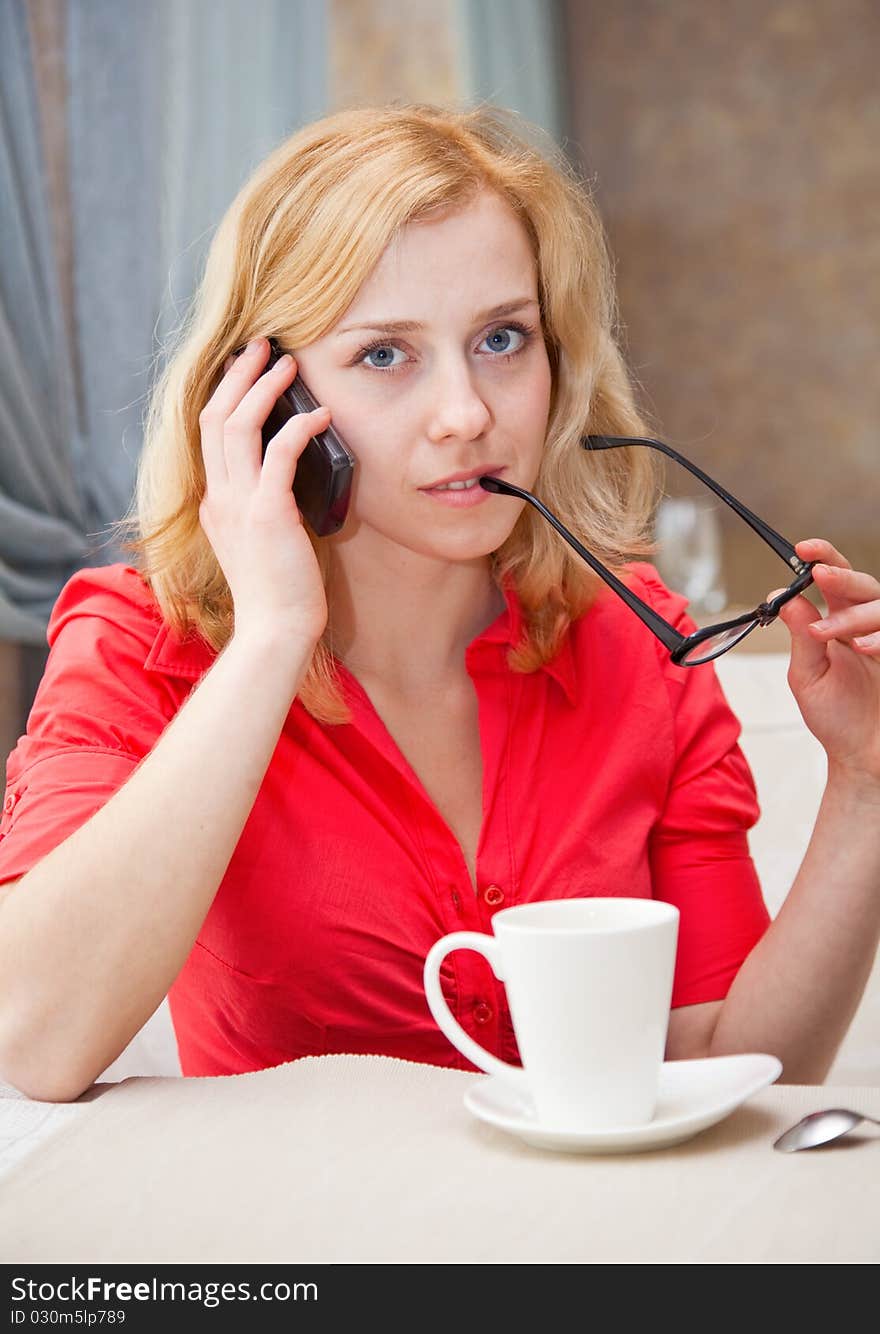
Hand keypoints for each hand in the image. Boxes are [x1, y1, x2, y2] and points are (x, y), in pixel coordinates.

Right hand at [198, 337, 330, 645]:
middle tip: (264, 347)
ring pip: (236, 425)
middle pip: (214, 417)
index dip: (228, 395)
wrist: (275, 632)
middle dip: (239, 375)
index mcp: (215, 504)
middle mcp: (218, 498)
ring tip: (289, 364)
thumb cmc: (280, 594)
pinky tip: (321, 415)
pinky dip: (298, 426)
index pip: (210, 435)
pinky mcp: (267, 514)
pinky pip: (279, 452)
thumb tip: (292, 480)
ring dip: (263, 387)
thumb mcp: (263, 543)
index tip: (249, 370)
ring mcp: (238, 504)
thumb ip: (266, 508)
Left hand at [772, 538, 879, 785]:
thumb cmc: (835, 718)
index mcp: (841, 624)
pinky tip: (864, 648)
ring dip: (856, 614)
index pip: (835, 582)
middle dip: (841, 577)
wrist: (862, 757)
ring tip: (833, 634)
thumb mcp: (807, 676)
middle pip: (865, 585)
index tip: (804, 548)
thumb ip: (801, 635)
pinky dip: (879, 637)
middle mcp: (867, 628)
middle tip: (820, 576)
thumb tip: (779, 596)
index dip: (824, 559)